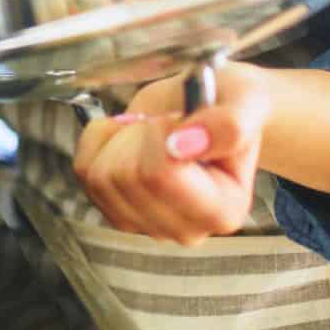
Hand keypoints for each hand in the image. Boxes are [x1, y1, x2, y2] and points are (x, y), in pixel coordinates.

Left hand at [72, 62, 271, 244]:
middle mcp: (188, 228)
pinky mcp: (116, 210)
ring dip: (117, 138)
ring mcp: (148, 224)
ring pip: (99, 177)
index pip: (161, 175)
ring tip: (148, 130)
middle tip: (165, 124)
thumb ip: (229, 125)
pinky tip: (126, 137)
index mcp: (225, 211)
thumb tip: (183, 146)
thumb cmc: (229, 106)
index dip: (158, 133)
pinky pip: (84, 171)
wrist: (204, 107)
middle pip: (125, 177)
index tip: (178, 119)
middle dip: (138, 133)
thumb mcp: (245, 100)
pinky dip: (97, 142)